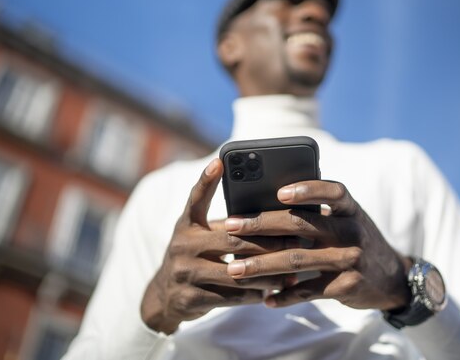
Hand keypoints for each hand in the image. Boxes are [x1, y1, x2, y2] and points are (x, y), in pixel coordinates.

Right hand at [140, 159, 295, 333]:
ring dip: (266, 273)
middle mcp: (183, 246)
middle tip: (294, 241)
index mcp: (187, 225)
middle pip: (232, 240)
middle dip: (267, 242)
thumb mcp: (199, 235)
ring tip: (290, 272)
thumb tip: (270, 213)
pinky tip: (272, 292)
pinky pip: (231, 296)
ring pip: (235, 272)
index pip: (196, 199)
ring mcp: (185, 273)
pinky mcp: (190, 298)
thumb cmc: (194, 257)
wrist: (164, 297)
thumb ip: (225, 225)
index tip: (220, 162)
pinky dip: (254, 294)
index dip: (206, 180)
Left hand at [224, 180, 412, 310]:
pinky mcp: (347, 286)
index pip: (331, 192)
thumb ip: (319, 211)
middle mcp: (352, 231)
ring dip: (262, 265)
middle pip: (302, 224)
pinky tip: (266, 297)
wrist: (391, 276)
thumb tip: (268, 202)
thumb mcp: (347, 219)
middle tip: (230, 227)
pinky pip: (309, 291)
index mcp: (350, 208)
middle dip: (261, 225)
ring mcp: (351, 259)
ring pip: (297, 260)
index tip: (278, 192)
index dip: (307, 190)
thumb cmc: (356, 239)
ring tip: (235, 269)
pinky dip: (285, 295)